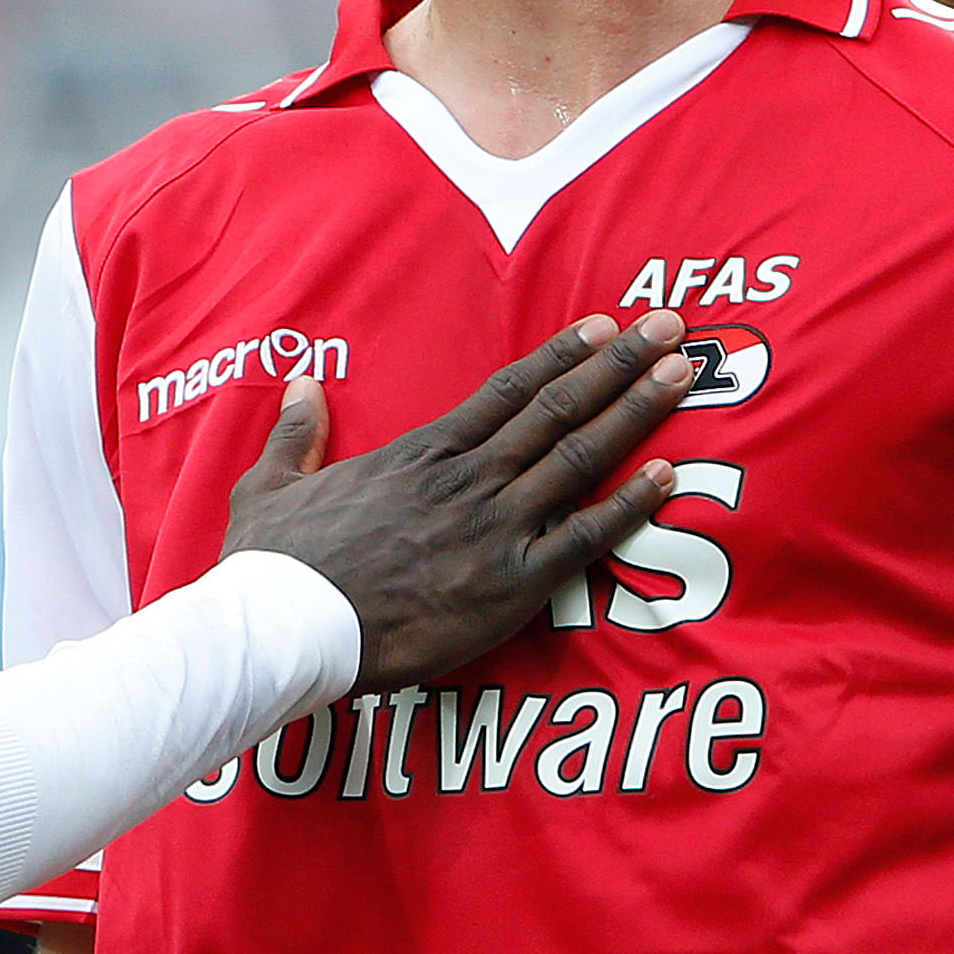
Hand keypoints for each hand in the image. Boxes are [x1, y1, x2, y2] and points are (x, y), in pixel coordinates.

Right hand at [222, 312, 692, 694]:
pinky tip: (668, 476)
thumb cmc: (275, 565)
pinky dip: (628, 505)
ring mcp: (491, 528)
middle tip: (671, 328)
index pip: (506, 392)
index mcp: (419, 455)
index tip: (605, 326)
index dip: (561, 356)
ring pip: (578, 457)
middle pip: (557, 410)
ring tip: (682, 376)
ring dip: (635, 413)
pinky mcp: (507, 583)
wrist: (286, 628)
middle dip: (620, 365)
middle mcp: (465, 480)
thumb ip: (295, 433)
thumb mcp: (271, 485)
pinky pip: (583, 538)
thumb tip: (302, 386)